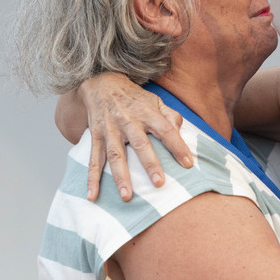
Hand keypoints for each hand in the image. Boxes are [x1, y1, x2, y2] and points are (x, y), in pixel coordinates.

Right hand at [78, 74, 192, 200]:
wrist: (101, 83)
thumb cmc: (133, 97)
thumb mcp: (155, 100)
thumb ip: (170, 116)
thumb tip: (179, 131)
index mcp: (146, 112)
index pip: (165, 130)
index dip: (177, 146)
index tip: (188, 164)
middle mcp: (128, 121)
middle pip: (140, 144)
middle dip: (149, 164)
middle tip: (159, 184)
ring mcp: (110, 130)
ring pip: (115, 155)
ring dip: (120, 176)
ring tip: (126, 196)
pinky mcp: (96, 136)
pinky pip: (93, 159)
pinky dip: (91, 178)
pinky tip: (92, 195)